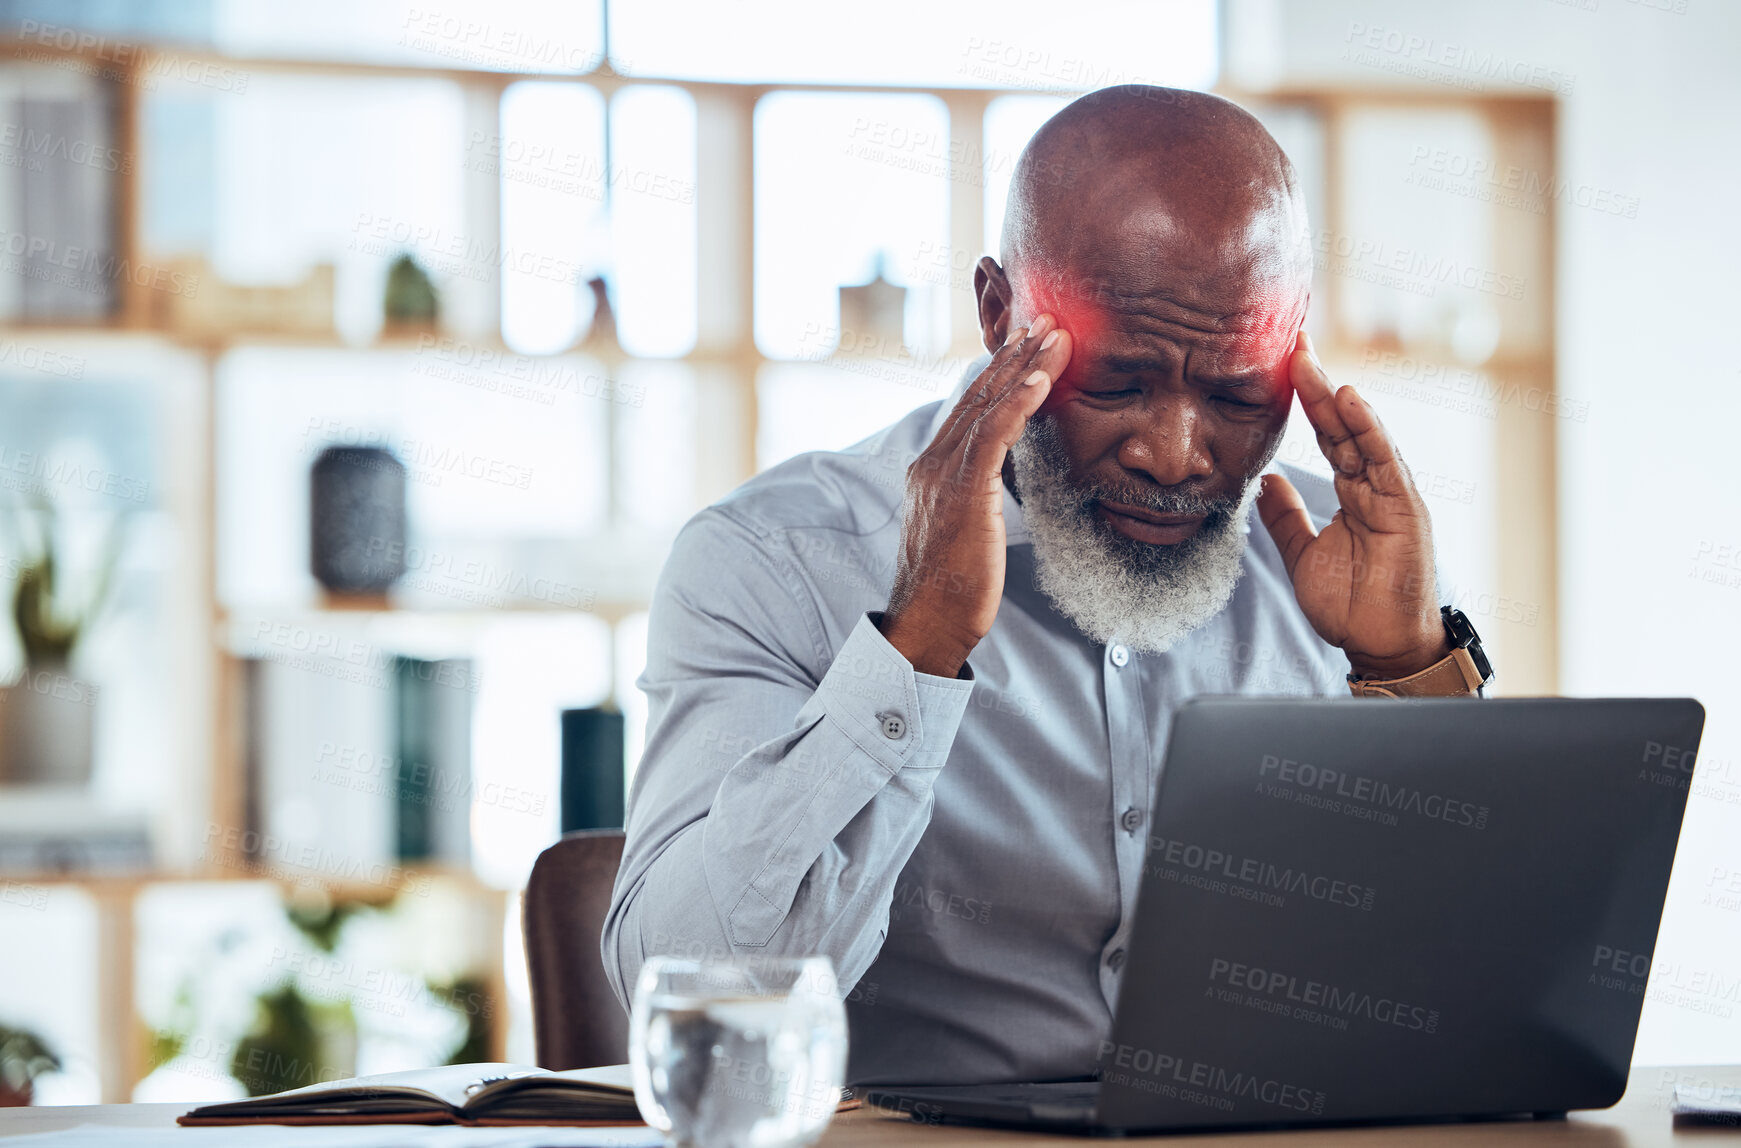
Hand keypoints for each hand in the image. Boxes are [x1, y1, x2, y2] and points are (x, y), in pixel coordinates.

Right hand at [880, 315, 1073, 676]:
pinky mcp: (961, 492)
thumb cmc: (953, 587)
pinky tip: (1041, 379)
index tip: (1031, 345)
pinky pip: (992, 436)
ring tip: (1056, 334)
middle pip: (979, 394)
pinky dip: (1017, 403)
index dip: (1002, 373)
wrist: (929, 623)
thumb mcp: (968, 529)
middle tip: (1050, 320)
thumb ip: (981, 496)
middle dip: (1016, 354)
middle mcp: (932, 463)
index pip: (972, 408)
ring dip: (1025, 365)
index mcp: (932, 469)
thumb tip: (1005, 483)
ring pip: (987, 405)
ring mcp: (943, 475)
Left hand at [1256, 332, 1448, 679]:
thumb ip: (1284, 516)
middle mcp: (1375, 487)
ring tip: (1310, 362)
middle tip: (1292, 343)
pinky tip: (1352, 401)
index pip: (1327, 437)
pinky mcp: (1407, 510)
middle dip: (1317, 385)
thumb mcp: (1302, 553)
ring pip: (1362, 435)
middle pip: (1342, 426)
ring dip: (1336, 397)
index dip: (1306, 402)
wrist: (1380, 648)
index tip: (1282, 365)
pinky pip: (1385, 462)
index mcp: (1353, 494)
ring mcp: (1393, 495)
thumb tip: (1264, 480)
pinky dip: (1369, 430)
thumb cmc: (1351, 605)